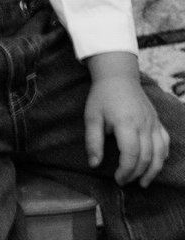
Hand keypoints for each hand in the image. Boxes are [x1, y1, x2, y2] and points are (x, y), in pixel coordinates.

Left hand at [84, 52, 169, 186]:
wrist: (118, 76)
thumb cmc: (102, 96)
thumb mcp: (92, 117)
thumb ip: (93, 141)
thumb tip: (94, 164)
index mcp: (126, 124)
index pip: (131, 155)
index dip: (125, 171)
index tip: (117, 179)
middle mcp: (144, 125)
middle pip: (146, 157)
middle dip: (136, 174)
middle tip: (125, 181)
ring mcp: (153, 123)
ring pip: (159, 153)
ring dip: (152, 171)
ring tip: (142, 182)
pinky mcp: (157, 122)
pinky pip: (165, 143)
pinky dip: (162, 157)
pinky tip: (155, 165)